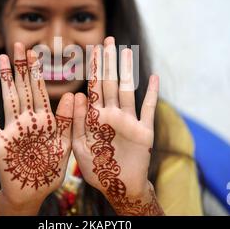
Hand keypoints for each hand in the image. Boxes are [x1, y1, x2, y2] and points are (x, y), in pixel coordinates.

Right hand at [0, 43, 73, 214]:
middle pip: (23, 88)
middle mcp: (27, 120)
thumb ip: (67, 120)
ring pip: (8, 98)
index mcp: (44, 120)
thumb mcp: (65, 145)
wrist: (32, 193)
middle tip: (18, 45)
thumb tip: (74, 94)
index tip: (36, 52)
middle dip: (21, 67)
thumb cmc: (50, 170)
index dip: (37, 71)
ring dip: (5, 79)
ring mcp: (11, 129)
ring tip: (1, 58)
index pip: (40, 90)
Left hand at [72, 37, 163, 214]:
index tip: (92, 48)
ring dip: (128, 71)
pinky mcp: (144, 131)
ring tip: (128, 51)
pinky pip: (148, 109)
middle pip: (110, 82)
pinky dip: (152, 94)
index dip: (93, 68)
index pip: (93, 86)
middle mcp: (112, 114)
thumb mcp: (80, 146)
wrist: (120, 188)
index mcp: (96, 117)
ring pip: (128, 90)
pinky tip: (153, 78)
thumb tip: (77, 95)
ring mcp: (129, 121)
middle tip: (109, 40)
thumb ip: (78, 121)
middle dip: (109, 61)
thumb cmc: (97, 170)